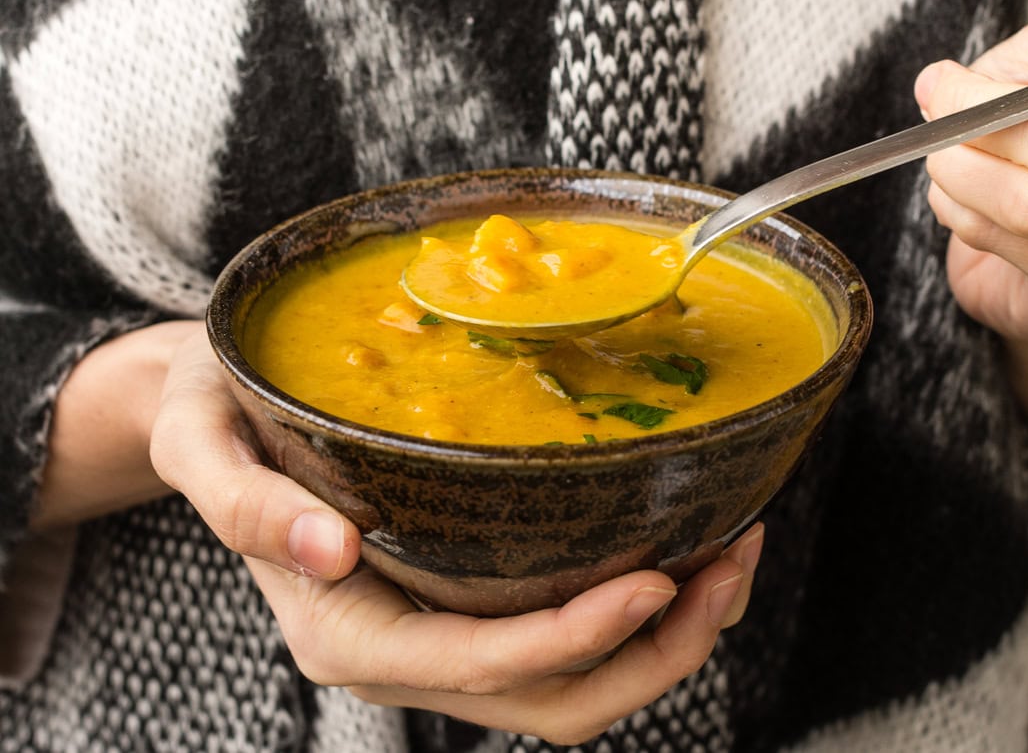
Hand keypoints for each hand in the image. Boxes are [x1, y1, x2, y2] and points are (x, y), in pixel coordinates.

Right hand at [149, 328, 762, 744]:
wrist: (218, 423)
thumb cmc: (211, 418)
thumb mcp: (200, 440)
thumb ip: (246, 504)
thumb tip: (332, 548)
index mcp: (344, 632)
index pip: (481, 666)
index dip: (577, 638)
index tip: (658, 578)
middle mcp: (402, 655)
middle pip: (553, 702)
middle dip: (658, 651)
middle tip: (734, 561)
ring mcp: (441, 641)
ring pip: (574, 687)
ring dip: (667, 638)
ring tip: (733, 551)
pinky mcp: (469, 610)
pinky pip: (566, 643)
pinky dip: (638, 614)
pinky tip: (681, 544)